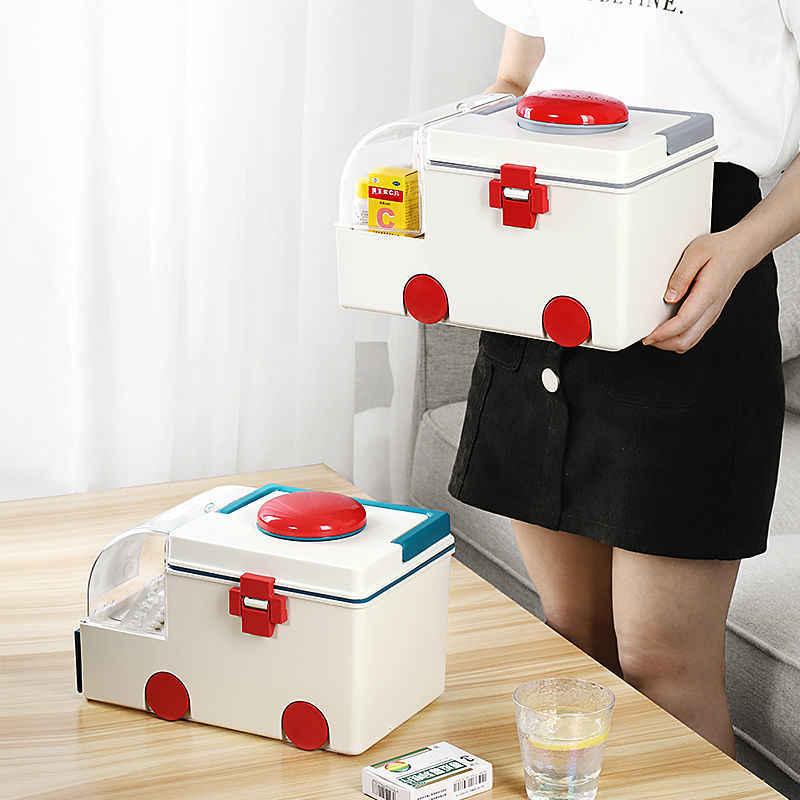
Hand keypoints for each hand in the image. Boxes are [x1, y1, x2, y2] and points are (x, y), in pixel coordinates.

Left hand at [641, 229, 753, 352]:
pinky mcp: (710, 315)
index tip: (649, 336)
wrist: (741, 251)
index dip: (664, 333)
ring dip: (670, 343)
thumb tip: (669, 298)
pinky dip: (678, 337)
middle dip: (664, 344)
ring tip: (654, 336)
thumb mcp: (696, 252)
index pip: (684, 322)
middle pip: (687, 340)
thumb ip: (681, 276)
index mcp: (708, 293)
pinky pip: (693, 334)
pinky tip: (666, 330)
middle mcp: (712, 308)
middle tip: (646, 338)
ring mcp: (712, 313)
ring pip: (690, 341)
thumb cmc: (719, 249)